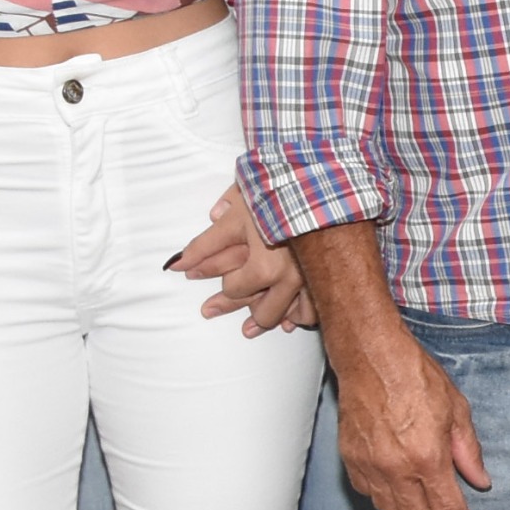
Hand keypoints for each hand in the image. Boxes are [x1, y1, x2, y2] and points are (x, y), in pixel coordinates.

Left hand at [175, 184, 316, 334]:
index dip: (216, 284)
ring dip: (271, 320)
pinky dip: (301, 314)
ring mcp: (313, 281)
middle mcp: (290, 282)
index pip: (234, 289)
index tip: (196, 276)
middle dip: (240, 312)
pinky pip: (316, 307)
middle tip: (211, 310)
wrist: (323, 182)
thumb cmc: (279, 194)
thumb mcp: (237, 215)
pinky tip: (292, 319)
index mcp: (265, 268)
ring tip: (251, 327)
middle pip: (264, 313)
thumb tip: (180, 263)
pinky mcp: (329, 276)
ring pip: (292, 314)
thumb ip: (207, 243)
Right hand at [333, 323, 487, 509]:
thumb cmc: (415, 377)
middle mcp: (396, 467)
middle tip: (445, 502)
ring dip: (407, 506)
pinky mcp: (350, 458)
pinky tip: (395, 480)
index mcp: (427, 457)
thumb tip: (480, 480)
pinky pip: (367, 492)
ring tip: (421, 491)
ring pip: (389, 508)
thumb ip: (468, 452)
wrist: (373, 358)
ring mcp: (369, 465)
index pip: (446, 508)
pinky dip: (383, 493)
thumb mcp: (457, 411)